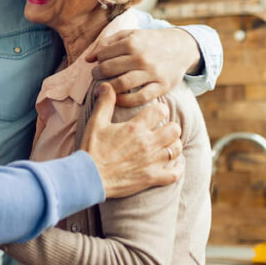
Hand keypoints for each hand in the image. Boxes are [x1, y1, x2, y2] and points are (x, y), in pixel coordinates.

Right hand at [81, 83, 182, 197]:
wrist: (89, 178)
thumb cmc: (92, 150)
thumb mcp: (96, 123)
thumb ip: (105, 103)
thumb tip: (107, 85)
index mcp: (135, 127)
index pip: (160, 110)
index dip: (160, 110)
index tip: (156, 113)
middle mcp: (147, 143)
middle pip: (174, 129)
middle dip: (171, 128)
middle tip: (163, 130)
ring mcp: (151, 162)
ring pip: (177, 149)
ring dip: (173, 146)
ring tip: (166, 146)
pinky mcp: (151, 178)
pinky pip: (175, 174)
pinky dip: (177, 169)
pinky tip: (174, 165)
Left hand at [86, 27, 200, 106]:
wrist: (180, 47)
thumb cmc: (150, 41)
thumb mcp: (130, 34)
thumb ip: (107, 43)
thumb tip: (88, 59)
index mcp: (132, 42)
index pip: (103, 55)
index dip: (97, 61)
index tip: (99, 65)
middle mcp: (141, 57)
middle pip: (108, 69)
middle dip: (97, 75)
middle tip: (98, 77)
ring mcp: (152, 72)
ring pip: (121, 84)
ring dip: (107, 89)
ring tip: (104, 89)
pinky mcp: (161, 86)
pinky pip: (139, 98)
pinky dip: (124, 101)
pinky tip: (117, 99)